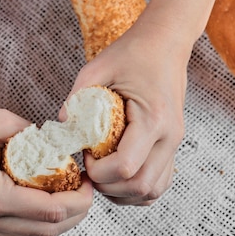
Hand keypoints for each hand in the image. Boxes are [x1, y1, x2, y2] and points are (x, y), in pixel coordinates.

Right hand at [0, 99, 93, 235]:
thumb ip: (32, 134)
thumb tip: (57, 143)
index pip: (51, 210)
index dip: (79, 199)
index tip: (89, 182)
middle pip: (46, 230)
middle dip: (75, 213)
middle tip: (86, 191)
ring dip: (57, 223)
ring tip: (70, 198)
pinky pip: (13, 235)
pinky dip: (35, 227)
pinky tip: (44, 209)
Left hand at [62, 18, 188, 205]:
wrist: (165, 43)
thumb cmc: (132, 53)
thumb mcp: (97, 68)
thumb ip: (77, 97)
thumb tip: (60, 126)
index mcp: (153, 118)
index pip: (125, 166)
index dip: (98, 170)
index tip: (83, 155)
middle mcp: (169, 137)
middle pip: (140, 187)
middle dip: (107, 186)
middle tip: (88, 169)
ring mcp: (174, 144)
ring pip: (151, 192)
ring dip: (122, 192)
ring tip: (100, 173)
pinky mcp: (171, 146)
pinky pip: (158, 183)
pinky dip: (136, 189)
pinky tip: (115, 175)